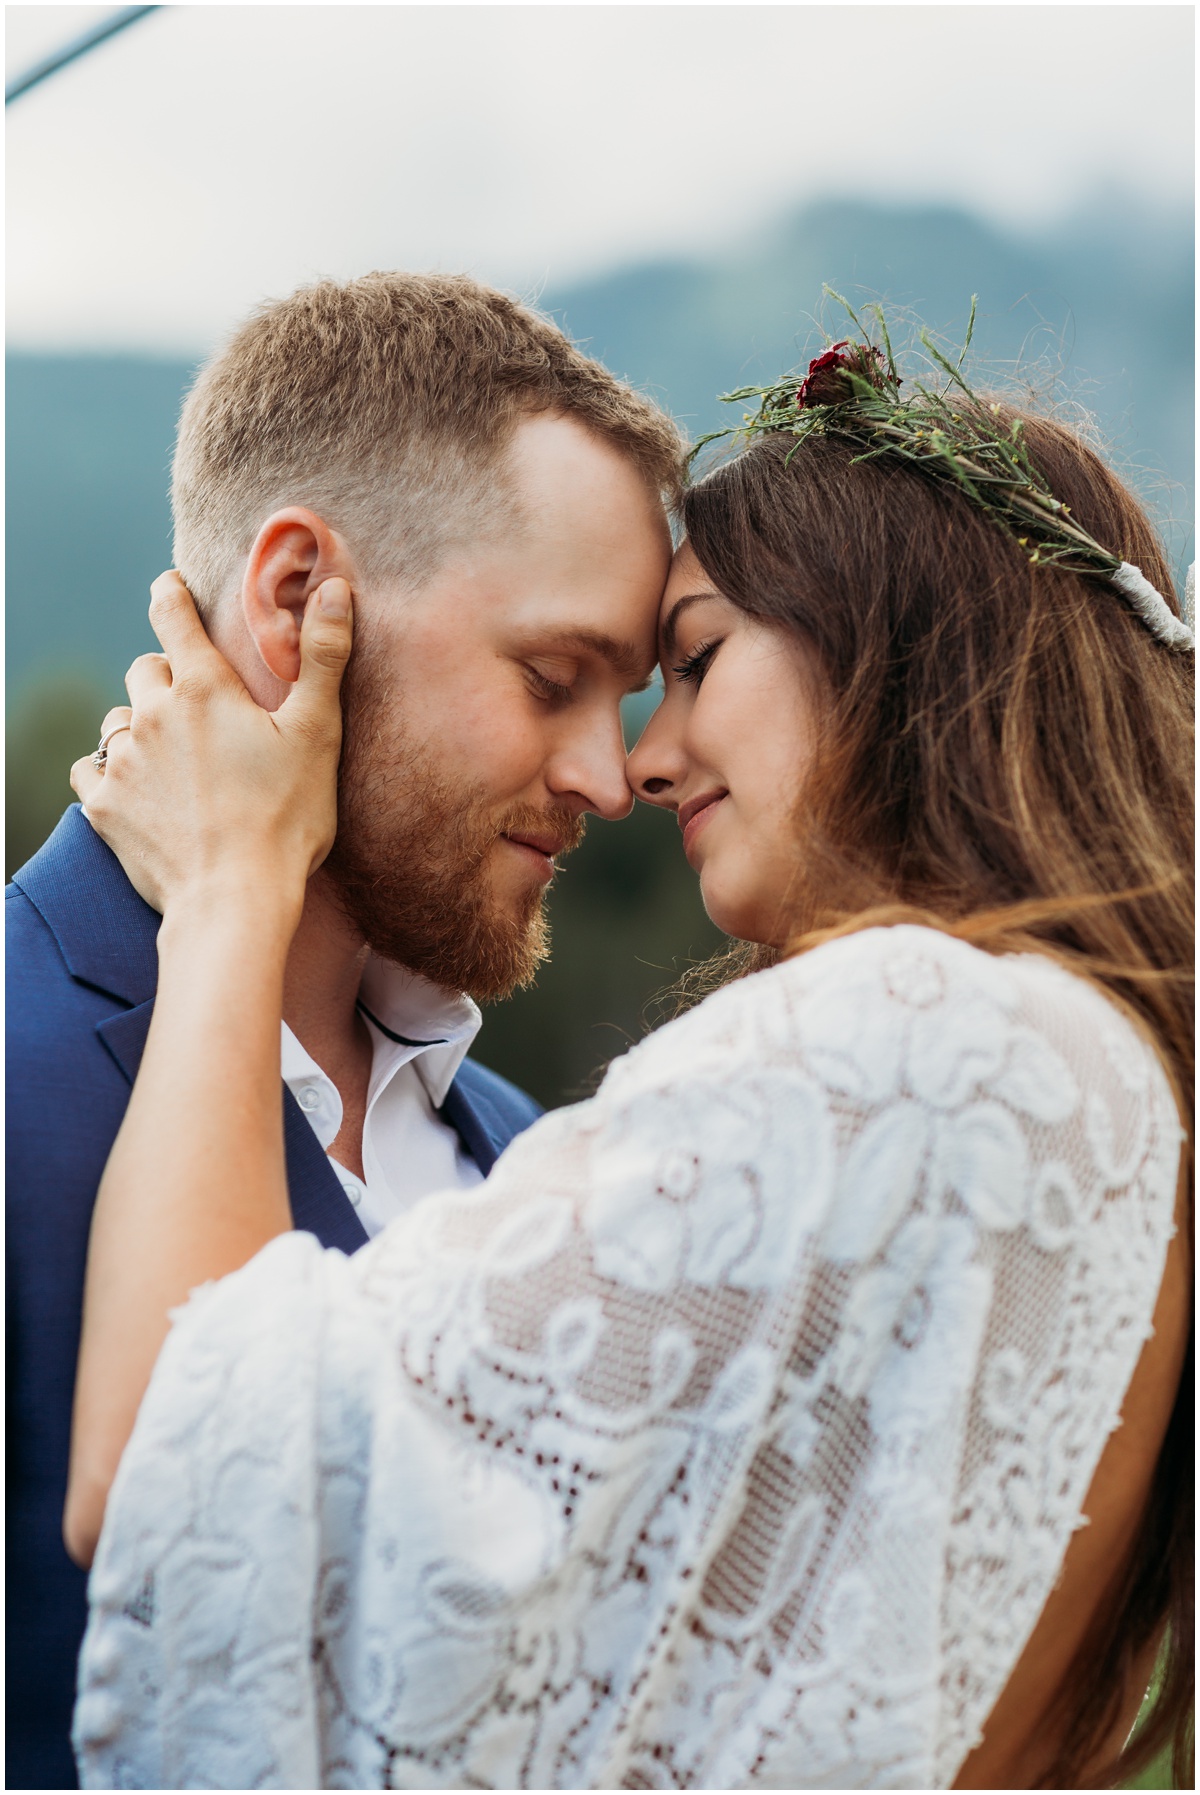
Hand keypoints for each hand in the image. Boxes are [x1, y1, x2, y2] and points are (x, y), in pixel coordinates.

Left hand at [71, 571, 352, 923]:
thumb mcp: (318, 735)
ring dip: (141, 728)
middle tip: (201, 713)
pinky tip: (141, 792)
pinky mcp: (103, 804)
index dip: (171, 594)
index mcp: (204, 688)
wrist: (233, 900)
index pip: (171, 613)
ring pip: (119, 720)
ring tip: (175, 760)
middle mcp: (152, 714)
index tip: (172, 589)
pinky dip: (112, 772)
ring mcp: (123, 760)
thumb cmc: (286, 819)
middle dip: (168, 680)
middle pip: (145, 669)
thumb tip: (335, 588)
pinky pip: (93, 769)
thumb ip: (322, 657)